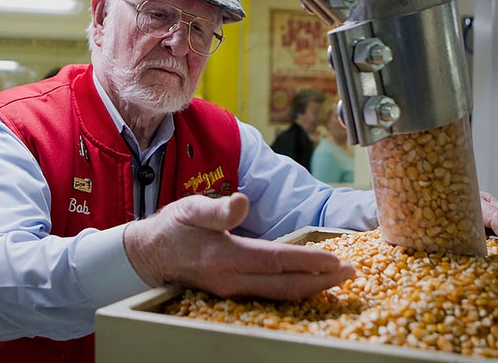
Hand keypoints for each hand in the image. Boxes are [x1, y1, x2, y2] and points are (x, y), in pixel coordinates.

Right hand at [123, 192, 354, 299]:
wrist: (149, 255)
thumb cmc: (172, 228)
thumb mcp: (190, 210)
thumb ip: (218, 209)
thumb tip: (243, 201)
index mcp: (226, 258)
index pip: (276, 261)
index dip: (307, 261)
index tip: (335, 260)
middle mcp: (232, 281)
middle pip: (285, 286)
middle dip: (320, 281)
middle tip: (349, 273)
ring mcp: (232, 292)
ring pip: (279, 295)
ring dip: (310, 288)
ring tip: (335, 279)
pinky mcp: (232, 294)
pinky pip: (269, 296)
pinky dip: (292, 290)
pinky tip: (305, 284)